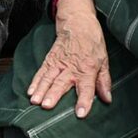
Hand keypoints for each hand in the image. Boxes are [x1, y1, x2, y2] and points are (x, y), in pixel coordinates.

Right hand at [27, 0, 111, 116]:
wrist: (78, 23)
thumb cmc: (92, 43)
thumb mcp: (104, 61)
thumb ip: (103, 81)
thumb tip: (107, 99)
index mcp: (88, 69)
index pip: (86, 88)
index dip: (84, 101)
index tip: (80, 114)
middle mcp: (72, 67)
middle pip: (62, 83)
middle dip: (54, 95)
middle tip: (46, 106)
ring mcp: (59, 63)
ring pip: (48, 78)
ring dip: (41, 90)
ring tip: (35, 101)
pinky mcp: (50, 59)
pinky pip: (41, 72)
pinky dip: (35, 81)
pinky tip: (30, 91)